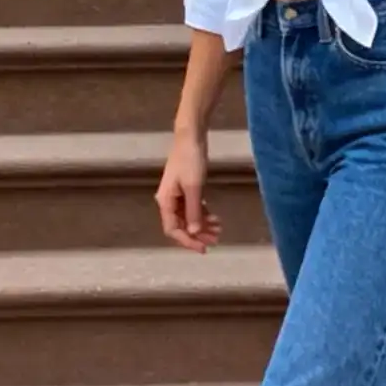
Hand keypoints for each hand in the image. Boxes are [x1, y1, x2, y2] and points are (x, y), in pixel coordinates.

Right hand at [156, 130, 221, 253]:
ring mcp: (177, 195)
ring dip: (203, 226)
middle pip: (181, 226)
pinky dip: (203, 214)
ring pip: (189, 218)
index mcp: (165, 201)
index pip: (173, 229)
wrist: (191, 137)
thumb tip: (194, 233)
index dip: (187, 241)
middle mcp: (168, 201)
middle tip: (216, 240)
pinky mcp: (186, 189)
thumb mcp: (194, 187)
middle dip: (198, 235)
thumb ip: (194, 211)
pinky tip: (215, 219)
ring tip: (219, 229)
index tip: (203, 248)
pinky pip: (193, 208)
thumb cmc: (190, 160)